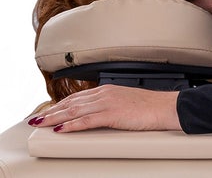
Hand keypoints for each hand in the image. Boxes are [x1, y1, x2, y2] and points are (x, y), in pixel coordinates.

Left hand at [30, 85, 180, 132]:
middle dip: (52, 111)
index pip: (78, 97)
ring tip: (42, 124)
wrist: (166, 107)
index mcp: (108, 90)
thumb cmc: (149, 106)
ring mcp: (109, 103)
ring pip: (75, 110)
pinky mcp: (113, 114)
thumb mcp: (125, 102)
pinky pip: (87, 120)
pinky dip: (72, 125)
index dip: (60, 104)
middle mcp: (106, 93)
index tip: (48, 112)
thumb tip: (96, 115)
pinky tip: (62, 129)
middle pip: (72, 102)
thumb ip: (109, 105)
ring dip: (56, 118)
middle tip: (36, 119)